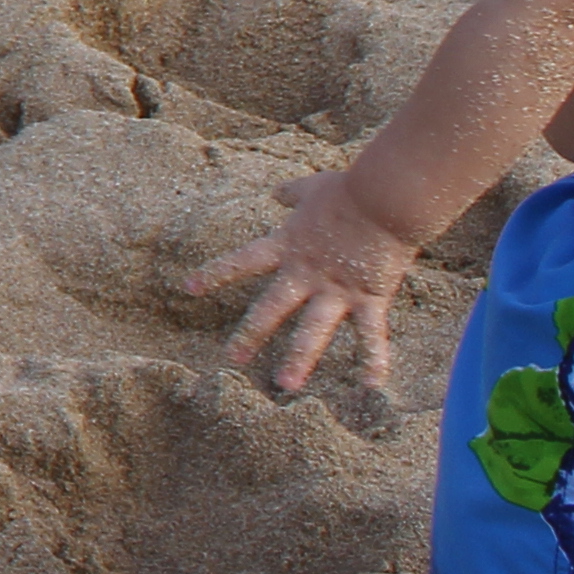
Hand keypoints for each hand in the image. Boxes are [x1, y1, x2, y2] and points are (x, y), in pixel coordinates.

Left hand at [188, 168, 422, 394]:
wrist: (385, 198)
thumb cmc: (349, 190)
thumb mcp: (311, 188)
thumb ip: (291, 194)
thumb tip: (277, 192)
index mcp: (289, 245)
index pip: (243, 261)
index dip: (216, 274)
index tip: (189, 289)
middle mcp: (306, 272)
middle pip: (271, 307)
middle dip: (251, 334)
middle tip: (233, 359)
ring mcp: (337, 288)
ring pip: (313, 329)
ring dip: (300, 358)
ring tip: (286, 384)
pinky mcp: (369, 297)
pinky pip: (371, 334)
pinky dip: (374, 359)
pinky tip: (371, 384)